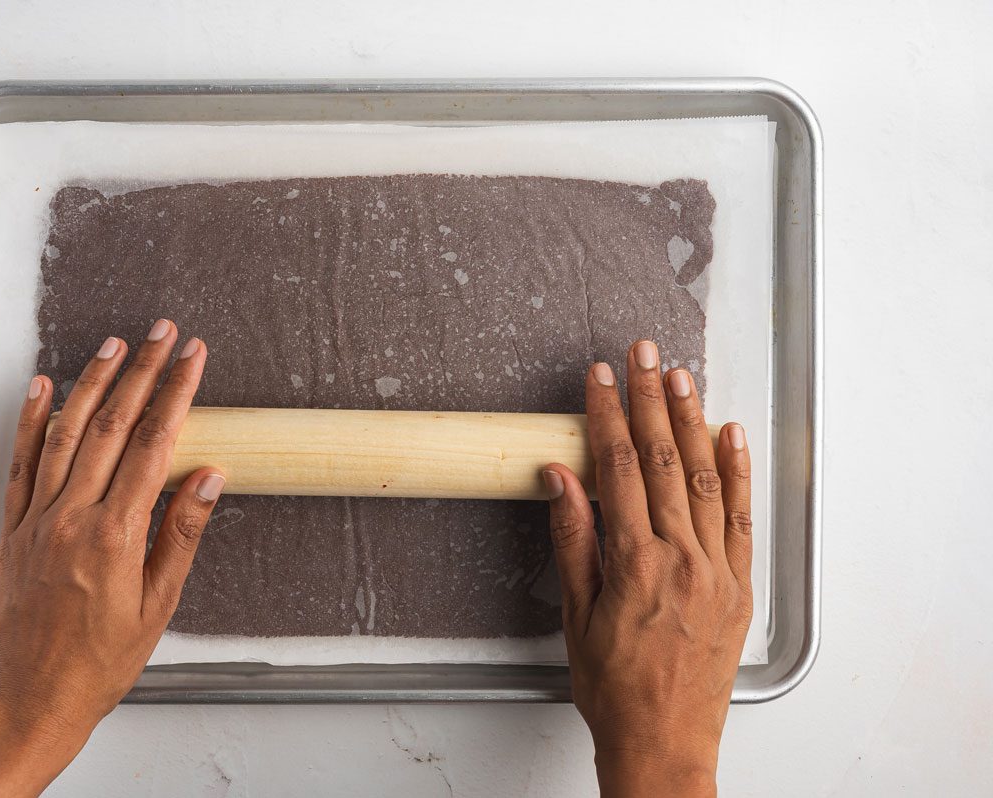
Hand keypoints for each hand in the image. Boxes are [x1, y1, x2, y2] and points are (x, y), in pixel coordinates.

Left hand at [0, 320, 224, 796]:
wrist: (36, 696)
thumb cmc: (101, 660)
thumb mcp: (160, 603)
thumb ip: (182, 533)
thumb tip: (207, 478)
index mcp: (115, 535)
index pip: (152, 444)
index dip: (176, 394)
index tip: (191, 359)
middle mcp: (72, 517)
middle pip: (111, 425)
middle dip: (142, 372)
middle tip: (162, 334)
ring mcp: (38, 518)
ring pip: (65, 433)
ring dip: (92, 382)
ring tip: (114, 346)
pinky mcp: (15, 527)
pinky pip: (22, 461)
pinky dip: (31, 419)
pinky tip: (41, 388)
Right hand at [542, 340, 751, 797]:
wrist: (664, 742)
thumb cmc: (615, 688)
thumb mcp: (576, 614)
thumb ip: (574, 539)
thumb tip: (562, 479)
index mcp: (634, 562)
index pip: (619, 466)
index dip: (607, 415)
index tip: (600, 378)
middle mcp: (681, 558)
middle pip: (665, 459)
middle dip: (650, 399)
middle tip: (644, 354)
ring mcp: (717, 569)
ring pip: (705, 477)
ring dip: (692, 421)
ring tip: (681, 377)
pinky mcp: (740, 585)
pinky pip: (742, 517)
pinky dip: (739, 471)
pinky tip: (731, 434)